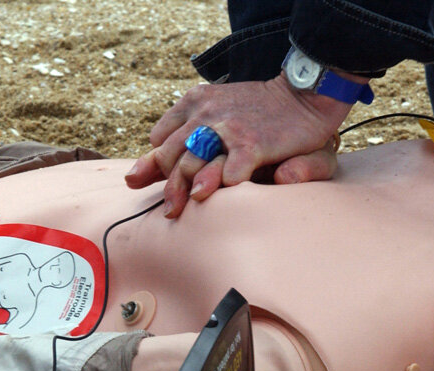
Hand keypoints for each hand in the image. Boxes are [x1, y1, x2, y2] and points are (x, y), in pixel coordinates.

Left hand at [126, 75, 355, 217]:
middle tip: (170, 210)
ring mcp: (227, 129)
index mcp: (194, 104)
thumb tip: (131, 178)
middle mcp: (205, 115)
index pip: (160, 139)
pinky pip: (231, 172)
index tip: (170, 180)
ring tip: (185, 208)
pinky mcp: (251, 144)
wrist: (302, 97)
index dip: (163, 162)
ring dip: (187, 189)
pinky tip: (225, 199)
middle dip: (170, 186)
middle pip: (171, 156)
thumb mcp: (211, 114)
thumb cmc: (256, 112)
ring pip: (193, 164)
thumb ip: (174, 141)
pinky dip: (225, 187)